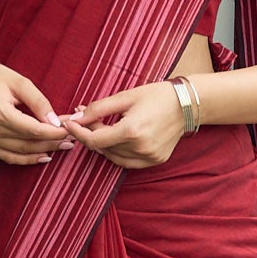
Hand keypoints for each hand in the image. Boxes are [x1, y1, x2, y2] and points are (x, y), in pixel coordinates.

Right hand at [0, 60, 73, 166]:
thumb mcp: (20, 82)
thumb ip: (39, 102)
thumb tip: (56, 122)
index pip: (34, 130)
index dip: (55, 132)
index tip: (70, 129)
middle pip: (29, 143)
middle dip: (53, 141)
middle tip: (73, 138)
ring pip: (22, 152)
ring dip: (45, 150)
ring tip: (63, 146)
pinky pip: (9, 157)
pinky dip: (27, 159)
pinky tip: (44, 156)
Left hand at [60, 81, 188, 166]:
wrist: (188, 104)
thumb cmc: (157, 95)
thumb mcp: (125, 96)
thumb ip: (98, 108)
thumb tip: (76, 117)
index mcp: (132, 131)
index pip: (94, 139)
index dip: (78, 132)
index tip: (68, 123)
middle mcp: (140, 148)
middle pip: (103, 147)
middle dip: (90, 132)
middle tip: (84, 117)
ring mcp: (149, 157)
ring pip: (113, 156)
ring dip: (102, 143)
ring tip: (100, 126)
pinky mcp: (155, 161)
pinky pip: (127, 162)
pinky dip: (116, 153)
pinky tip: (114, 139)